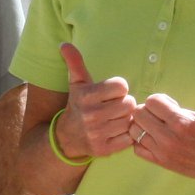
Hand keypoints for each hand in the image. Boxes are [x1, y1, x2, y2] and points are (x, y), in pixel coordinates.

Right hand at [55, 43, 137, 157]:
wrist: (67, 137)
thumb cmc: (78, 105)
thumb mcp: (76, 83)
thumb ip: (74, 62)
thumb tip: (64, 44)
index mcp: (87, 96)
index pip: (122, 86)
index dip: (119, 88)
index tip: (112, 92)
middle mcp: (91, 115)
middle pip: (129, 103)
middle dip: (125, 103)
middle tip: (117, 106)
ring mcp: (98, 134)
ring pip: (129, 121)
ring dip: (126, 119)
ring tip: (117, 118)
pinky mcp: (104, 149)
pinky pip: (129, 138)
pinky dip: (126, 135)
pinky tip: (117, 131)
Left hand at [132, 74, 194, 193]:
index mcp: (181, 122)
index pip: (152, 101)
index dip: (160, 99)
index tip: (171, 105)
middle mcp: (168, 138)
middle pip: (139, 114)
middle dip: (149, 109)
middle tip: (162, 114)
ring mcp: (163, 152)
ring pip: (134, 131)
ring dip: (143, 124)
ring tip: (156, 124)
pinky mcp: (161, 162)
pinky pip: (137, 149)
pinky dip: (141, 141)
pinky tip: (154, 137)